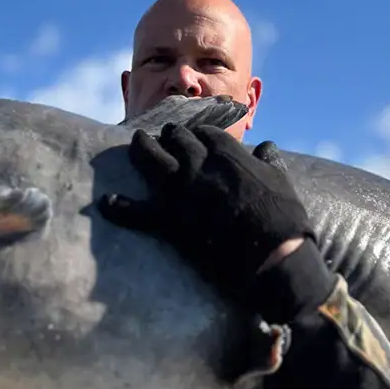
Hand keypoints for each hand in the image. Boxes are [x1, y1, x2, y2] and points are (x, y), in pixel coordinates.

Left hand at [98, 124, 313, 302]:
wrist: (271, 254)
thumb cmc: (283, 217)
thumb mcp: (282, 180)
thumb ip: (271, 160)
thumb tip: (267, 146)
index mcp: (227, 153)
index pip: (205, 134)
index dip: (198, 134)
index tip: (195, 136)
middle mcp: (198, 166)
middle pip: (177, 140)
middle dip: (171, 137)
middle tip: (165, 136)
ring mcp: (180, 192)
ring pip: (152, 160)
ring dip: (142, 149)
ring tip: (136, 143)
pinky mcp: (170, 221)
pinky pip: (137, 213)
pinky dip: (121, 208)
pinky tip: (106, 204)